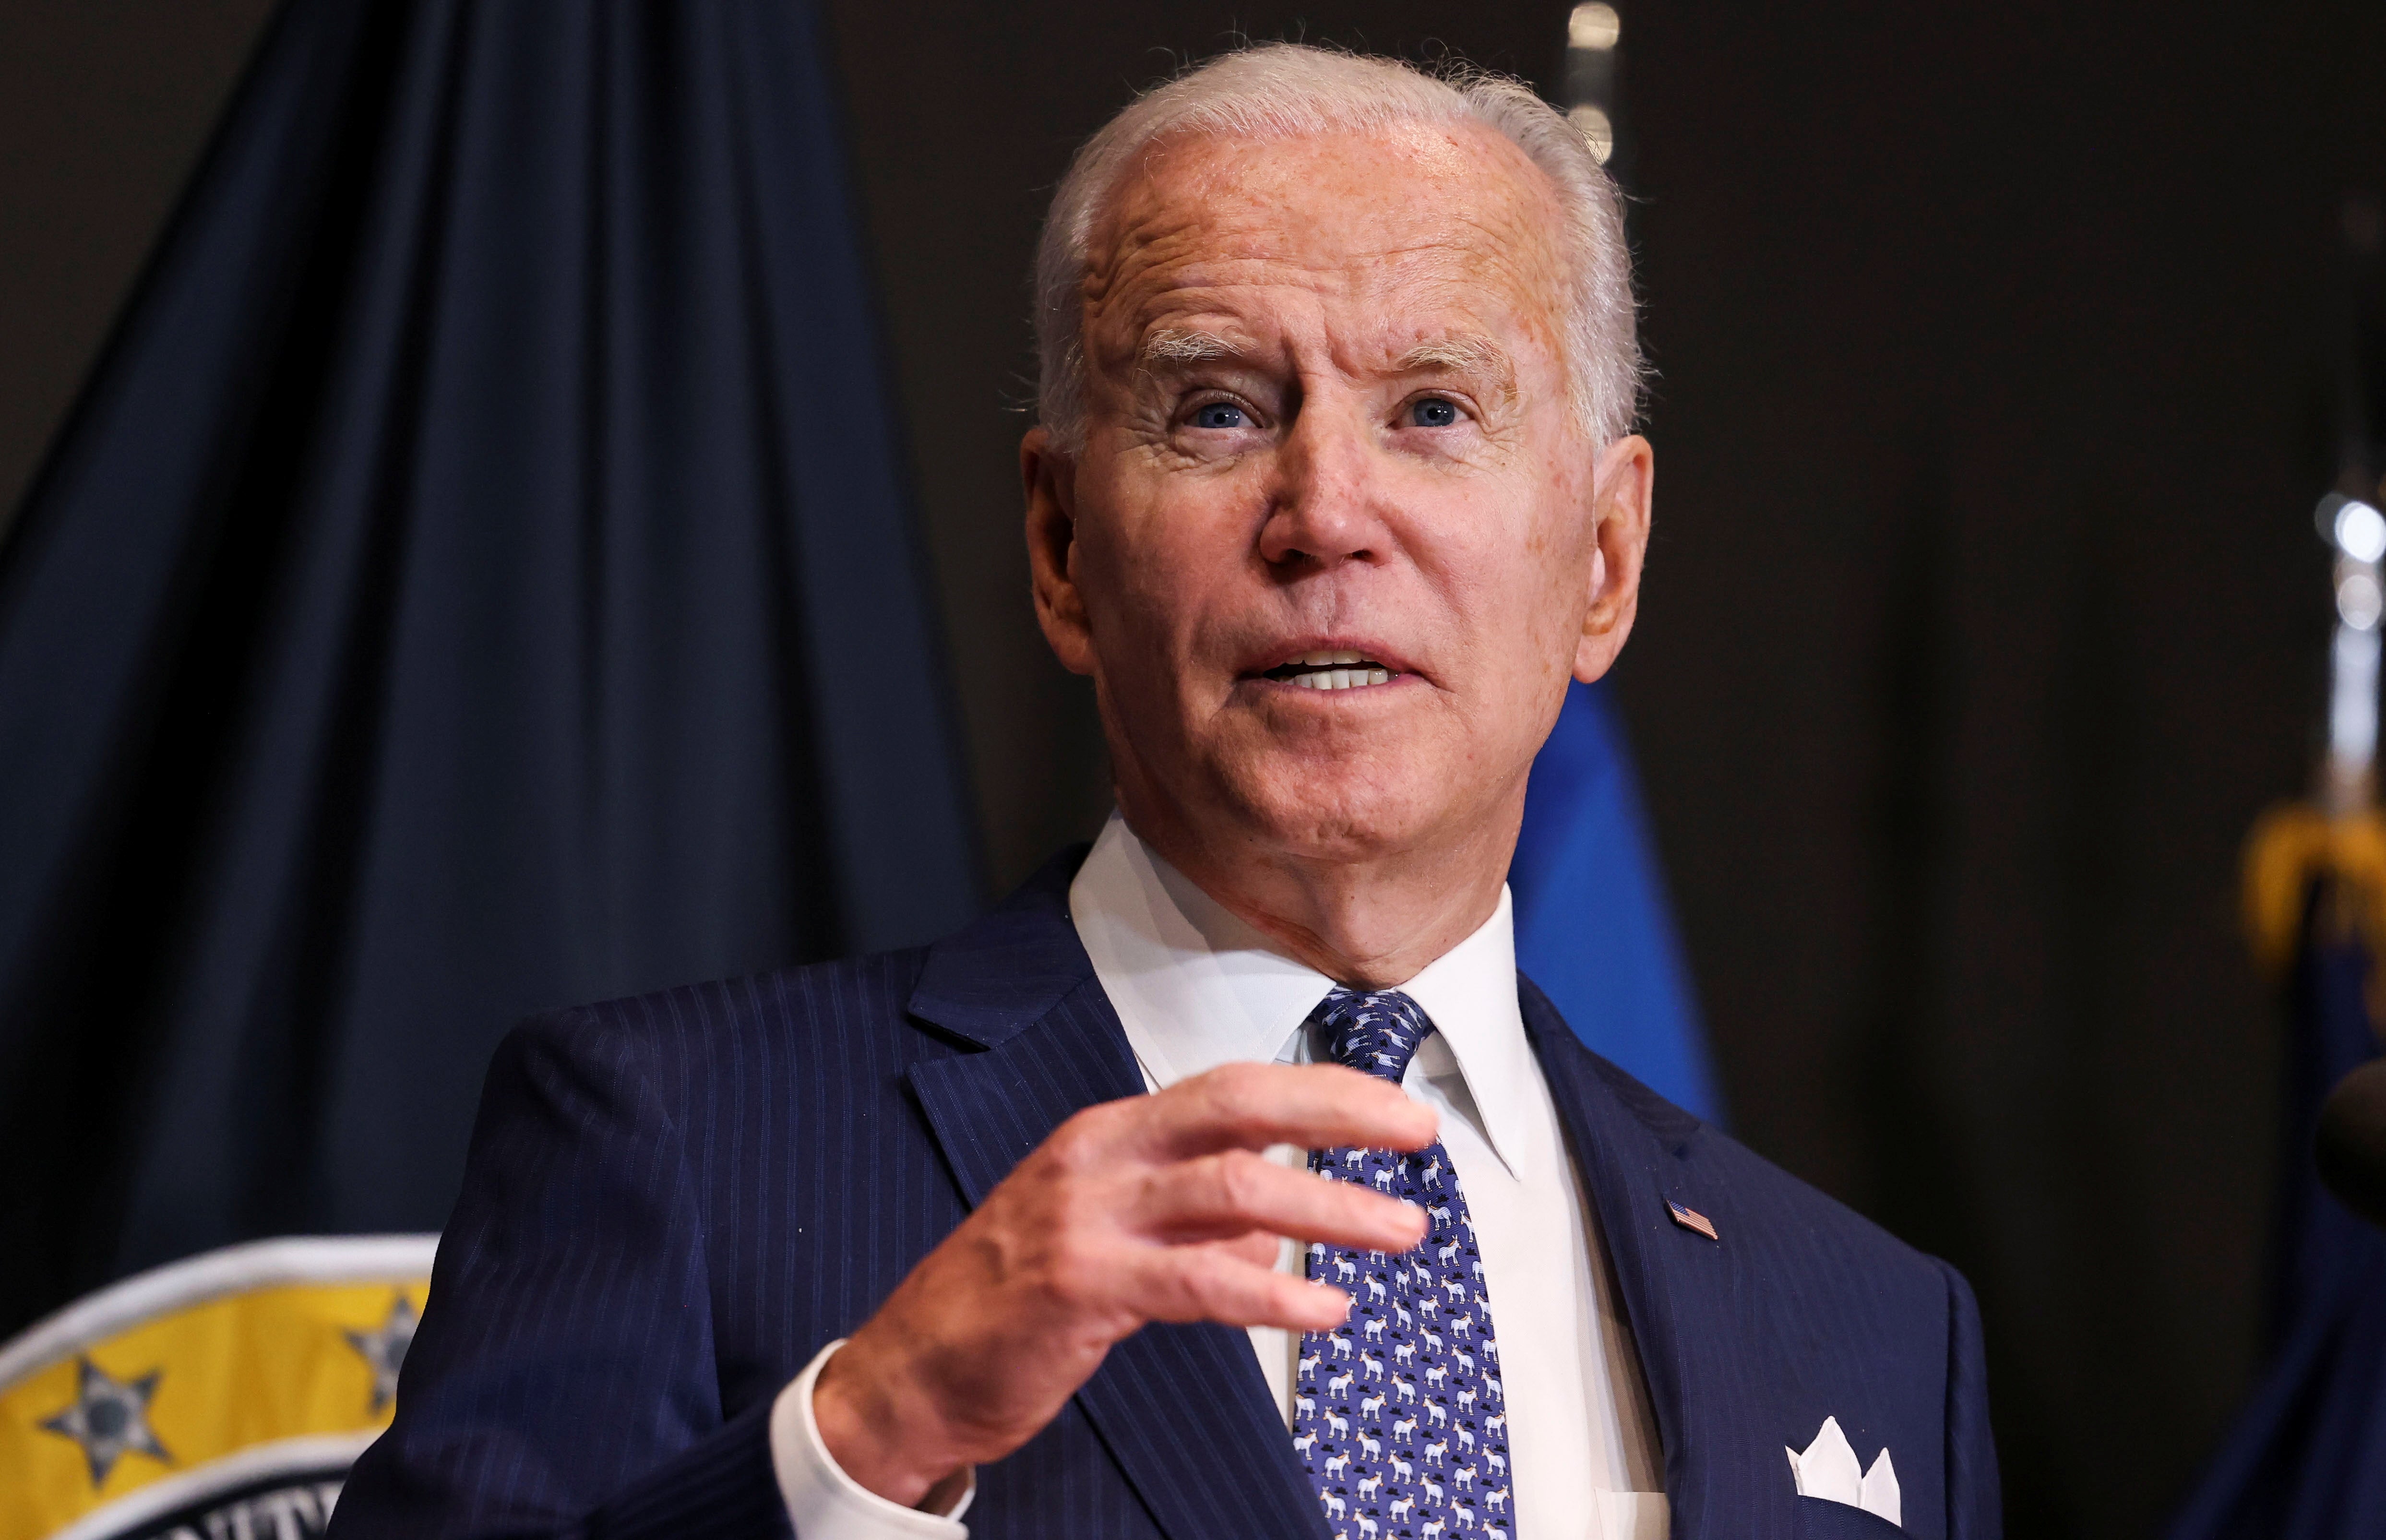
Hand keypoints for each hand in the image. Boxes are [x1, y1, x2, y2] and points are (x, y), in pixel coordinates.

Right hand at [812, 1061, 1432, 1507]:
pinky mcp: (1080, 1286)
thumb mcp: (1110, 1242)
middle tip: (1418, 1137)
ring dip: (1330, 1208)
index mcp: (1110, 1134)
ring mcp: (1087, 1218)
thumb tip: (1275, 1233)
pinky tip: (1324, 1307)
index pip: (1231, 1089)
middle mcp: (1100, 1157)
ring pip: (1232, 1189)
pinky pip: (1197, 1282)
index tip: (1394, 1112)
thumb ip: (1191, 1228)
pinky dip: (1272, 1293)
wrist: (912, 1371)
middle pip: (1239, 1108)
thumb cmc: (1010, 1303)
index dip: (1320, 1093)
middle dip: (1339, 1115)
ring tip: (1399, 1231)